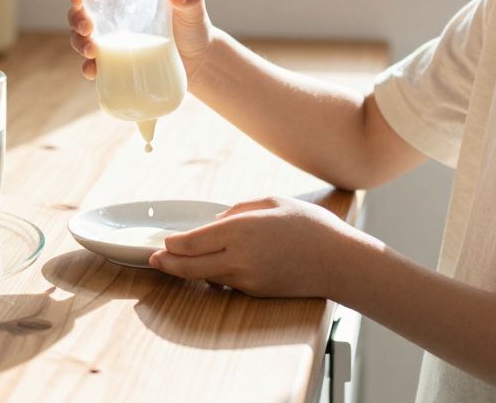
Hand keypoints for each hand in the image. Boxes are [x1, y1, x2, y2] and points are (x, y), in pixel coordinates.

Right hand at [67, 0, 216, 81]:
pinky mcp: (117, 65)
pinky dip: (89, 68)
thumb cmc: (194, 27)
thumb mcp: (193, 7)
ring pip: (82, 39)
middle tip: (88, 28)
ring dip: (78, 43)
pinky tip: (92, 71)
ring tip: (91, 50)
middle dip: (75, 20)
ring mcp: (113, 43)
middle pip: (80, 14)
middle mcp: (113, 19)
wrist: (200, 61)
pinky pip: (95, 66)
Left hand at [147, 196, 351, 297]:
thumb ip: (239, 211)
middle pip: (189, 266)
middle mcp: (238, 258)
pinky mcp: (257, 293)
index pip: (191, 242)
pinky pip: (228, 283)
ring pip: (207, 276)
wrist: (340, 262)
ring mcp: (247, 280)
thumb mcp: (272, 202)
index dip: (172, 244)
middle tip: (155, 260)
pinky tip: (215, 266)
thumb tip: (217, 222)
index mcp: (239, 230)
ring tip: (177, 262)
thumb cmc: (310, 226)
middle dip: (168, 264)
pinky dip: (217, 274)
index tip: (164, 241)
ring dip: (191, 270)